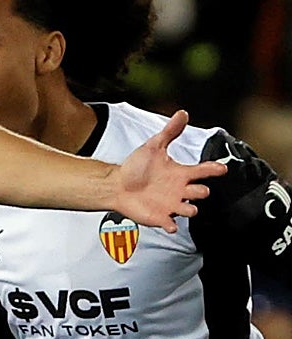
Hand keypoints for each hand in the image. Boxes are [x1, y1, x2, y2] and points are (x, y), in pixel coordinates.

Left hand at [115, 110, 226, 232]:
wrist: (117, 184)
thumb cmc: (136, 167)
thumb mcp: (154, 146)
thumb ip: (170, 131)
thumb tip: (182, 113)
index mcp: (181, 174)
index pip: (203, 171)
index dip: (214, 169)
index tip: (221, 168)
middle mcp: (179, 190)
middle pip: (201, 193)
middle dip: (202, 191)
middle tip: (195, 188)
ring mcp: (171, 205)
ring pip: (190, 210)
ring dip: (190, 209)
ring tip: (186, 205)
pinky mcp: (160, 217)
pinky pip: (171, 225)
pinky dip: (172, 225)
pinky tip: (170, 223)